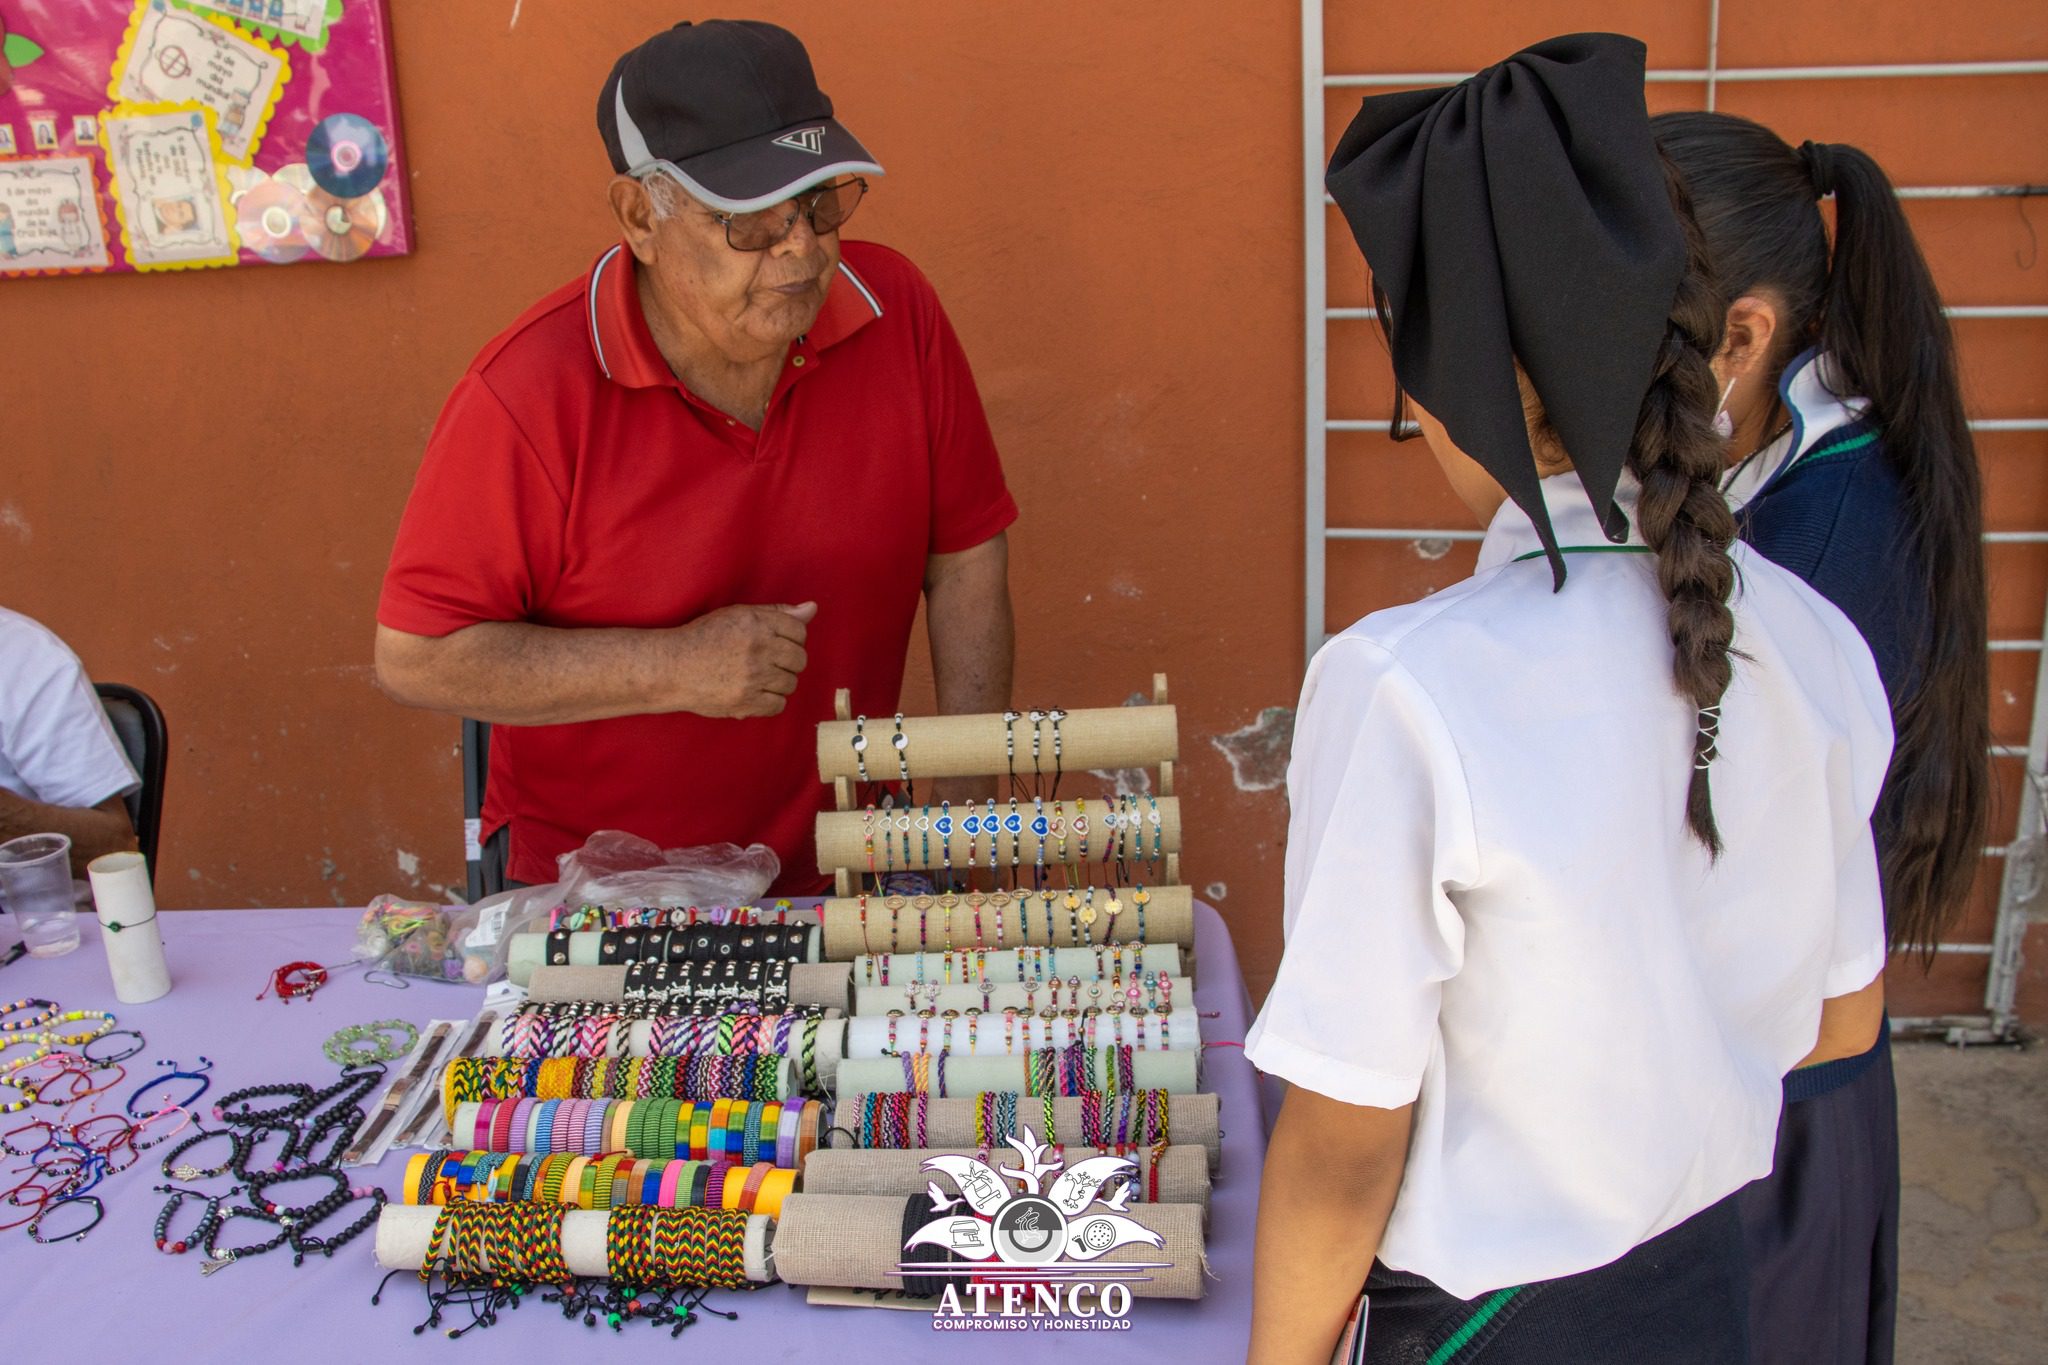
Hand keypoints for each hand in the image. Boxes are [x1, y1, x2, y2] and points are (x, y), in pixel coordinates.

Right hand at [670, 602, 815, 717]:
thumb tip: (812, 608)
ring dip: (778, 682)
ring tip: (757, 677)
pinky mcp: (746, 702)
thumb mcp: (738, 615)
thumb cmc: (704, 638)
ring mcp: (753, 677)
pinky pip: (778, 705)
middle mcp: (758, 648)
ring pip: (791, 683)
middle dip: (787, 661)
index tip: (775, 643)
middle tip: (766, 662)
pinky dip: (769, 701)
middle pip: (799, 659)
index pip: (799, 630)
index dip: (791, 638)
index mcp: (757, 624)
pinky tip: (754, 693)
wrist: (672, 668)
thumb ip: (777, 612)